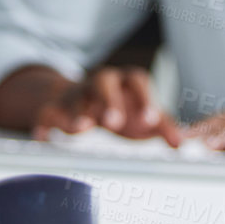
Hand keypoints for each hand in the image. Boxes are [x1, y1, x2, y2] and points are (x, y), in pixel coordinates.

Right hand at [0, 64, 181, 143]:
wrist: (85, 101)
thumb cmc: (122, 109)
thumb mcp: (142, 115)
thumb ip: (162, 127)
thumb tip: (181, 143)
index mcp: (125, 82)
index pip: (137, 80)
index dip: (144, 98)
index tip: (149, 120)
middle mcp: (100, 83)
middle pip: (103, 82)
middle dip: (108, 100)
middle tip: (112, 121)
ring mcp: (76, 93)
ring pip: (74, 96)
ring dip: (76, 111)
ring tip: (80, 128)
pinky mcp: (56, 107)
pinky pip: (46, 112)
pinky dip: (44, 124)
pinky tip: (43, 137)